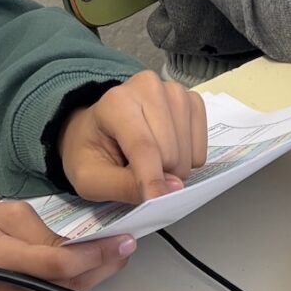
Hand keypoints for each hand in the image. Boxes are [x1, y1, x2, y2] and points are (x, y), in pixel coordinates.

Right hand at [0, 198, 134, 290]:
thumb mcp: (6, 214)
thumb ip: (46, 231)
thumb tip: (84, 245)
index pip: (57, 264)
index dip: (95, 255)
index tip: (121, 242)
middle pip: (66, 287)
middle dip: (101, 267)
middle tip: (123, 249)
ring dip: (87, 280)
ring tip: (105, 257)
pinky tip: (72, 276)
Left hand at [54, 70, 208, 203]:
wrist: (96, 129)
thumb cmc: (90, 152)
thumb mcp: (90, 179)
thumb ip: (124, 186)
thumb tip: (171, 188)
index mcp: (116, 102)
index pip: (142, 146)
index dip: (151, 180)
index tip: (157, 204)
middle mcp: (148, 87)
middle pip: (170, 151)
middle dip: (158, 174)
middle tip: (135, 172)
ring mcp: (174, 91)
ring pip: (187, 151)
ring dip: (172, 169)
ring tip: (149, 161)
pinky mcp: (191, 101)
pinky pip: (201, 145)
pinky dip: (187, 159)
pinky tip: (166, 153)